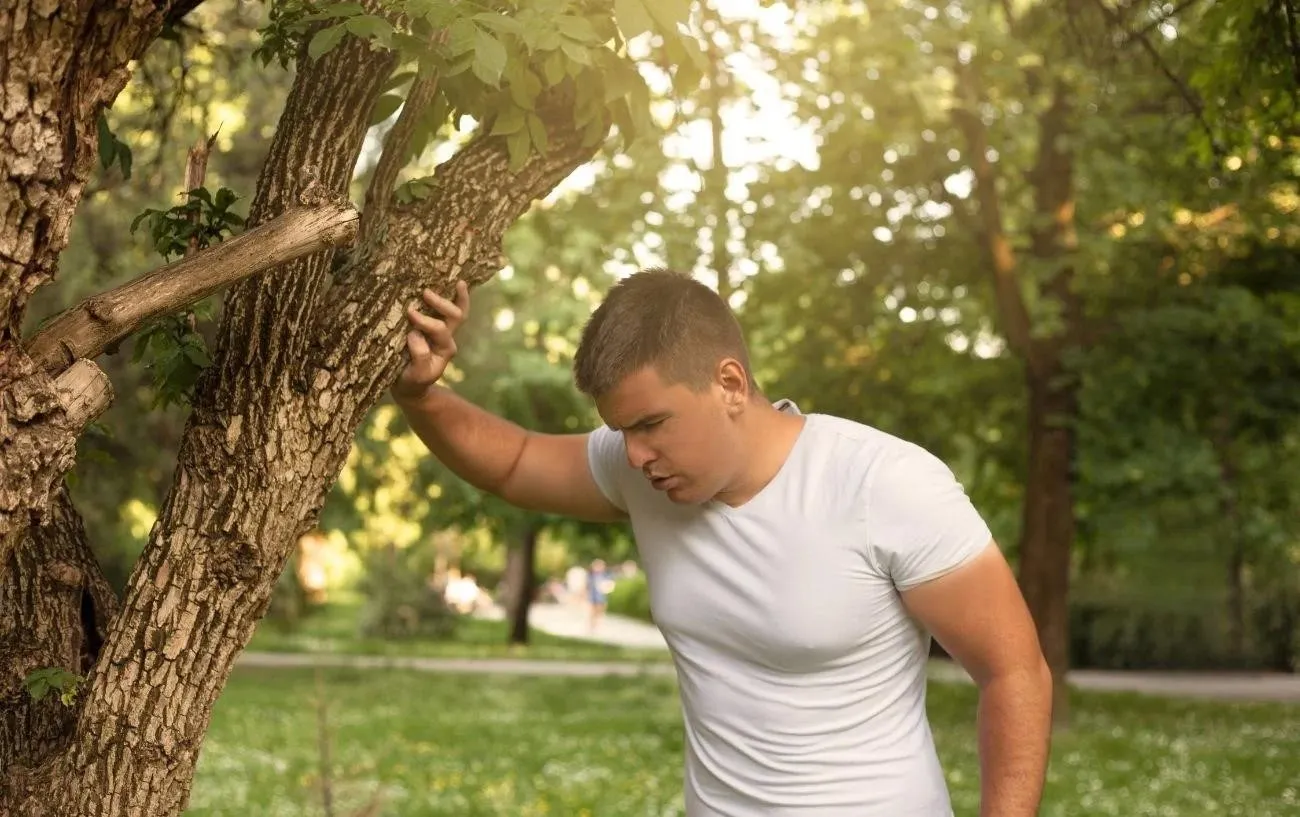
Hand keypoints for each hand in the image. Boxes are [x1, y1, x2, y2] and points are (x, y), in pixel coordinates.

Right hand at [393, 280, 469, 403]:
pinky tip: (450, 281)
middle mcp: (447, 337)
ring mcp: (443, 330)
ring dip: (452, 295)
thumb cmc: (413, 381)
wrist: (411, 386)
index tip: (410, 314)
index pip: (440, 329)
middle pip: (456, 316)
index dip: (426, 321)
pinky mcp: (434, 325)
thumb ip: (419, 357)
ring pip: (457, 310)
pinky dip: (451, 295)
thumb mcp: (416, 376)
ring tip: (440, 280)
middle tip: (425, 293)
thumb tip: (415, 334)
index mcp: (445, 349)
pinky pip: (447, 309)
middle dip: (442, 304)